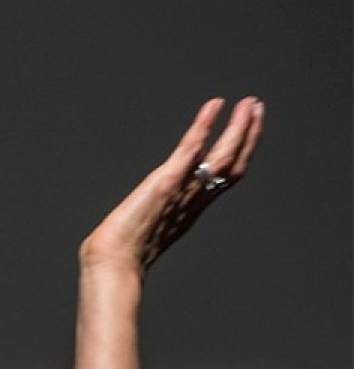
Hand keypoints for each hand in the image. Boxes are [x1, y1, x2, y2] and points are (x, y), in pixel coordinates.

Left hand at [80, 97, 262, 275]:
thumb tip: (150, 211)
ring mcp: (183, 190)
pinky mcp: (166, 182)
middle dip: (248, 136)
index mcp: (192, 209)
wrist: (113, 265)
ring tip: (249, 103)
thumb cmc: (122, 254)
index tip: (249, 130)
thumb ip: (156, 217)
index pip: (228, 176)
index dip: (242, 153)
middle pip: (234, 164)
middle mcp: (194, 199)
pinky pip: (190, 151)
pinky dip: (203, 126)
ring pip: (222, 155)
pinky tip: (214, 106)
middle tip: (257, 108)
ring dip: (238, 128)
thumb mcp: (150, 229)